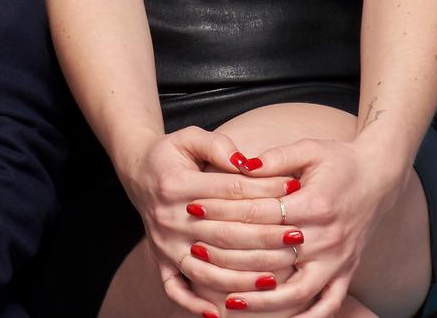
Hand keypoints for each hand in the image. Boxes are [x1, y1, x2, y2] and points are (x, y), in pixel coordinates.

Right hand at [116, 126, 293, 317]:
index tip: (295, 194)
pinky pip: (175, 288)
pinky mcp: (160, 260)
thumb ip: (216, 145)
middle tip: (299, 239)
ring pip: (206, 269)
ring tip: (275, 279)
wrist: (137, 172)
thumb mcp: (188, 137)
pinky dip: (194, 304)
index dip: (265, 191)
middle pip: (224, 234)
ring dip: (242, 278)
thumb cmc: (171, 155)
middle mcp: (168, 218)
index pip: (229, 192)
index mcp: (176, 185)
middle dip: (265, 238)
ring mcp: (164, 244)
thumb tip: (245, 161)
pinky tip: (220, 313)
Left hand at [166, 134, 403, 317]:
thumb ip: (274, 159)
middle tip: (195, 254)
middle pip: (272, 256)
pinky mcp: (346, 272)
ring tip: (230, 303)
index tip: (192, 209)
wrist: (379, 178)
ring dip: (264, 302)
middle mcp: (328, 237)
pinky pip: (327, 304)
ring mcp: (338, 260)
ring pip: (299, 292)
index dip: (223, 211)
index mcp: (315, 204)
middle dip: (229, 257)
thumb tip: (240, 165)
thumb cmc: (338, 161)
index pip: (260, 214)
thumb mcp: (308, 149)